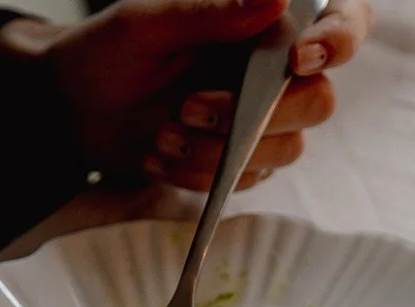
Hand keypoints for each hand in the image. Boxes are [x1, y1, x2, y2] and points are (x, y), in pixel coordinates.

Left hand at [0, 0, 373, 191]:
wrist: (73, 111)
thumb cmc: (108, 52)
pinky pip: (249, 180)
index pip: (342, 23)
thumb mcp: (148, 23)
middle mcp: (275, 71)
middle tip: (190, 108)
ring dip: (220, 151)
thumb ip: (211, 11)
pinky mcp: (243, 162)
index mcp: (265, 24)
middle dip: (258, 115)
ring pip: (286, 149)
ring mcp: (263, 121)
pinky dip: (200, 174)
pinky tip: (160, 155)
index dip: (339, 39)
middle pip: (318, 100)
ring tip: (162, 136)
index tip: (300, 57)